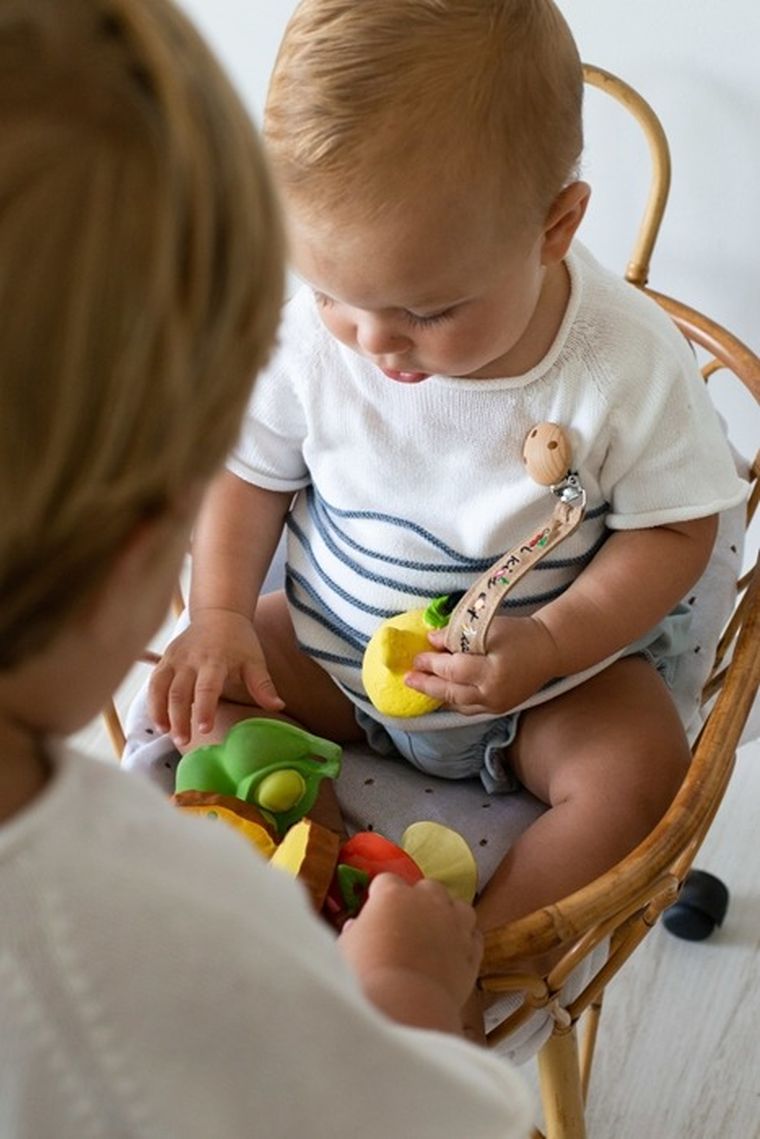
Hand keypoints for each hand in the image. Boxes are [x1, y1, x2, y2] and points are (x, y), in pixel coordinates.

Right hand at [148, 608, 283, 745]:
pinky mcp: (165, 659)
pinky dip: (153, 703)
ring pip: (160, 688)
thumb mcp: (255, 661)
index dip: (205, 709)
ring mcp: (174, 658)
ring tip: (167, 733)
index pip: (207, 687)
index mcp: (215, 659)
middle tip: (182, 742)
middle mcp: (190, 659)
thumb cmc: (239, 641)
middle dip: (179, 719)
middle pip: (179, 692)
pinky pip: (154, 683)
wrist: (219, 614)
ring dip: (160, 712)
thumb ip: (263, 685)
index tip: (205, 729)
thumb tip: (277, 706)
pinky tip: (159, 721)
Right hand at [337, 874, 482, 1033]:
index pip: (387, 881)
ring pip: (458, 906)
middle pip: (427, 887)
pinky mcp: (472, 949)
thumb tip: (355, 928)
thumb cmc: (368, 976)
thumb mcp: (347, 949)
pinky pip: (474, 935)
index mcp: (393, 895)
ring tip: (437, 932)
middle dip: (419, 900)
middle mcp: (428, 901)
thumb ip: (355, 932)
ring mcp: (454, 923)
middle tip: (407, 923)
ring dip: (448, 914)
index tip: (377, 909)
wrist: (405, 1006)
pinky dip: (466, 940)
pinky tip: (455, 951)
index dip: (381, 895)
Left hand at [404, 614, 559, 715]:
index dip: (431, 663)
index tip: (416, 656)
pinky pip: (469, 708)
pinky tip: (439, 693)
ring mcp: (496, 705)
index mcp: (492, 672)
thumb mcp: (488, 626)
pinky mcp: (498, 709)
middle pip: (451, 692)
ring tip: (418, 686)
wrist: (549, 650)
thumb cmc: (520, 633)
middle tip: (407, 678)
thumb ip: (457, 634)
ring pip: (458, 704)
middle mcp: (493, 694)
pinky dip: (452, 700)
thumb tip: (430, 640)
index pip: (453, 670)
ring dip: (436, 695)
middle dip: (426, 684)